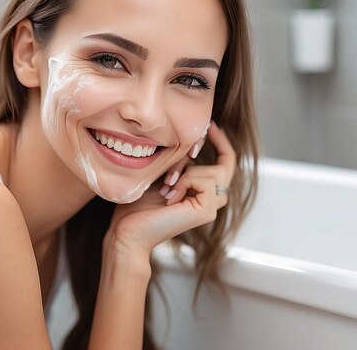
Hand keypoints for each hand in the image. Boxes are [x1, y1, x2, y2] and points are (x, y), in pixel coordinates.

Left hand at [104, 121, 235, 258]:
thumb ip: (180, 161)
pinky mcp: (206, 211)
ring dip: (187, 169)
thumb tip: (194, 140)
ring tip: (167, 184)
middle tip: (208, 127)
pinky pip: (205, 179)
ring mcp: (211, 207)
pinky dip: (185, 181)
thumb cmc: (137, 205)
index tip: (212, 125)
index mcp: (202, 192)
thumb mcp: (162, 174)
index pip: (225, 164)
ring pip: (215, 171)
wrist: (127, 231)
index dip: (222, 143)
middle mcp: (211, 201)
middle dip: (217, 144)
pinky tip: (170, 195)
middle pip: (229, 164)